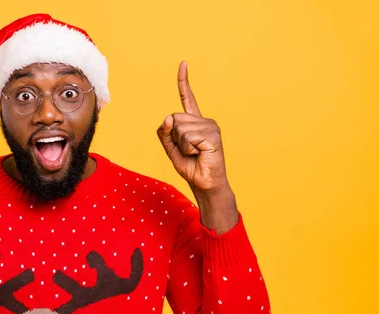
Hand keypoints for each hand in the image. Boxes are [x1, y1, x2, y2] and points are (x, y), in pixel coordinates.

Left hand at [157, 61, 237, 232]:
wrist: (205, 184)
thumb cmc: (190, 167)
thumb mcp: (171, 149)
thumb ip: (165, 133)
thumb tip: (168, 117)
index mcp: (194, 122)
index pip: (187, 98)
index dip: (183, 82)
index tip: (183, 63)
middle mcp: (204, 120)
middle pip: (174, 119)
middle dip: (174, 138)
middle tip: (188, 151)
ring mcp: (210, 126)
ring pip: (179, 128)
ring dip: (181, 146)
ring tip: (195, 153)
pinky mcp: (213, 135)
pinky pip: (187, 138)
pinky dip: (188, 149)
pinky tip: (200, 154)